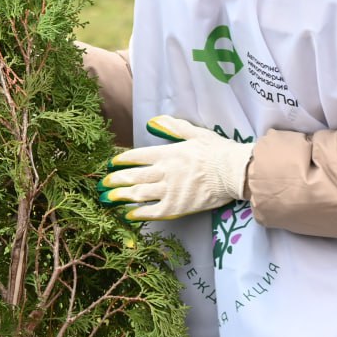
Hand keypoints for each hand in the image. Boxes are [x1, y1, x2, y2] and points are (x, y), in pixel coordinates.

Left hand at [97, 115, 253, 221]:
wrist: (234, 171)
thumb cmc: (217, 150)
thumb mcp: (195, 133)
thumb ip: (174, 127)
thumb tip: (154, 122)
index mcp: (167, 152)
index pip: (138, 156)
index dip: (122, 160)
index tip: (111, 163)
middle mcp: (164, 171)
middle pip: (133, 176)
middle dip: (115, 180)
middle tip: (102, 184)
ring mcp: (169, 190)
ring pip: (139, 193)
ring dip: (121, 196)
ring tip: (108, 198)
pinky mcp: (177, 206)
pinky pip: (153, 211)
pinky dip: (139, 213)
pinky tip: (128, 215)